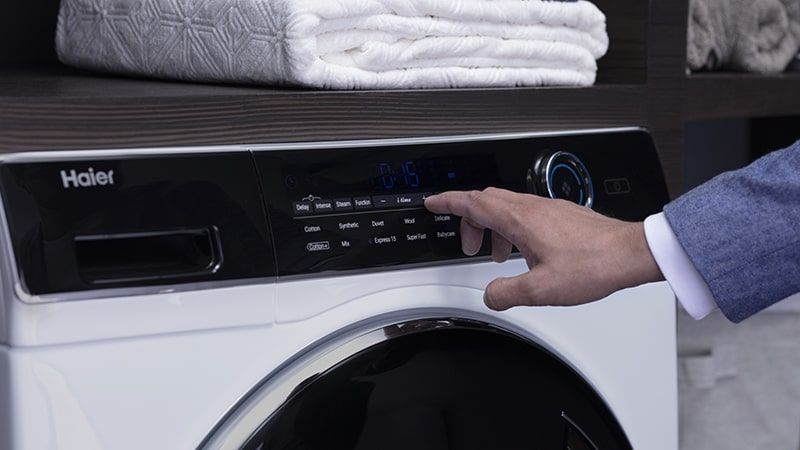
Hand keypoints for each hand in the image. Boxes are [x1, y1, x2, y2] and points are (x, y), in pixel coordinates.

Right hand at [424, 188, 663, 310]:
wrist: (630, 254)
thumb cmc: (593, 265)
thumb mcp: (540, 290)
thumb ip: (506, 293)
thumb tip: (490, 295)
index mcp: (520, 220)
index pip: (473, 202)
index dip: (448, 202)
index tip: (433, 203)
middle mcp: (532, 207)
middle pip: (486, 201)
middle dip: (469, 219)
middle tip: (467, 244)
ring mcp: (548, 208)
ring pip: (507, 206)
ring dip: (493, 226)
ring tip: (497, 255)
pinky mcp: (562, 214)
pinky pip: (526, 212)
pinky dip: (513, 227)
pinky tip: (525, 251)